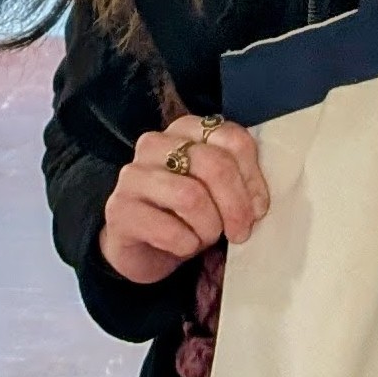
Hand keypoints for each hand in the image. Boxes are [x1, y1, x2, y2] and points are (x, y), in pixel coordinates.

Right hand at [99, 116, 269, 284]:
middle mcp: (155, 144)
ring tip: (206, 237)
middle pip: (215, 165)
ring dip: (209, 227)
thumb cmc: (187, 214)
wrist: (142, 247)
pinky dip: (187, 245)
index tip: (258, 208)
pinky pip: (169, 230)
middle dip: (236, 205)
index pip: (233, 140)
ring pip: (192, 196)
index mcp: (186, 129)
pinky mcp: (118, 210)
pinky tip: (183, 246)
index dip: (253, 178)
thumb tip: (258, 203)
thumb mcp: (217, 191)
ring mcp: (133, 175)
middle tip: (240, 231)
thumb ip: (238, 181)